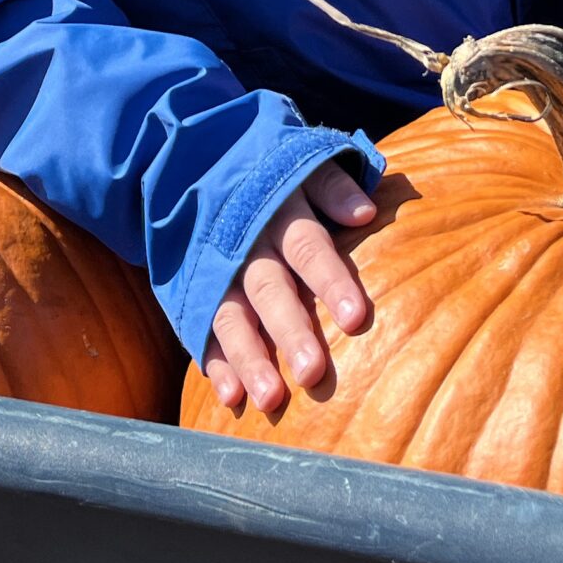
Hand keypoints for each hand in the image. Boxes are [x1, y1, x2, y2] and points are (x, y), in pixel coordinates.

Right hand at [199, 162, 376, 412]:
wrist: (196, 162)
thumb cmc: (273, 174)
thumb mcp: (300, 163)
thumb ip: (333, 186)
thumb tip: (366, 210)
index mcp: (278, 209)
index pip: (308, 246)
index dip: (330, 280)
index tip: (356, 319)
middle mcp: (246, 243)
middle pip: (269, 289)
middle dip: (290, 331)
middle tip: (314, 373)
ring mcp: (218, 271)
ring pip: (231, 316)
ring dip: (250, 358)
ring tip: (272, 400)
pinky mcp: (196, 292)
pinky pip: (203, 330)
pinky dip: (216, 363)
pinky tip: (232, 397)